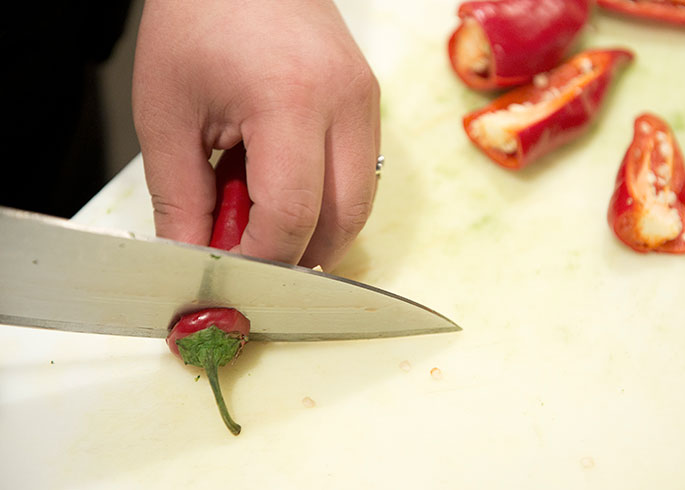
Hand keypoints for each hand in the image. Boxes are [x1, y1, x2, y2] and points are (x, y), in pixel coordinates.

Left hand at [132, 0, 380, 271]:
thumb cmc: (196, 19)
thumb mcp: (167, 113)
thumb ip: (180, 199)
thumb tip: (196, 262)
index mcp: (291, 100)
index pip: (292, 216)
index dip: (260, 259)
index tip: (227, 271)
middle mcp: (345, 103)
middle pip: (343, 221)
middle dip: (296, 256)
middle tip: (247, 254)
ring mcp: (366, 102)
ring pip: (359, 205)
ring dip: (312, 230)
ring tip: (257, 210)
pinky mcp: (368, 103)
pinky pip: (358, 175)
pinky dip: (323, 200)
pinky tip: (279, 181)